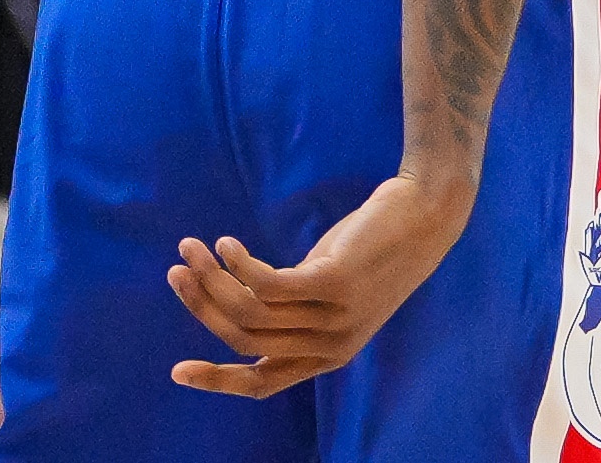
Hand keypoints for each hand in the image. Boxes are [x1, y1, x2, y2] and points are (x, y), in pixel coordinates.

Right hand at [167, 171, 470, 397]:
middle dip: (202, 306)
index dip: (216, 380)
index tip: (177, 371)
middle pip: (244, 339)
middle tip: (176, 270)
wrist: (425, 217)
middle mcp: (330, 346)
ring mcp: (334, 317)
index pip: (262, 384)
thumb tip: (234, 298)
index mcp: (326, 356)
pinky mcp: (334, 283)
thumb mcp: (327, 285)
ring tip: (192, 247)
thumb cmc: (372, 250)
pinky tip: (225, 243)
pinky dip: (237, 264)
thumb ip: (290, 304)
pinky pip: (267, 283)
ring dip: (211, 278)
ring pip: (249, 311)